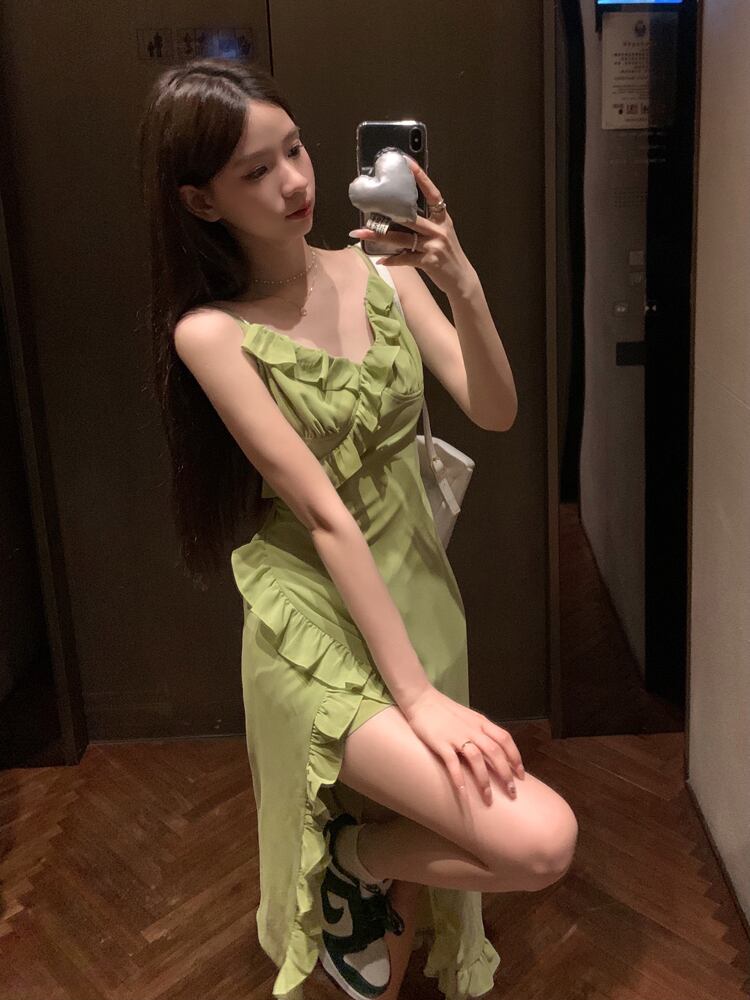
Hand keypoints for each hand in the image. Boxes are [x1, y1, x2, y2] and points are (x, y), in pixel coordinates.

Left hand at [349, 156, 475, 298]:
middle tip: (366, 207)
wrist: (461, 279)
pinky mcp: (430, 262)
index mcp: (442, 219)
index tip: (407, 162)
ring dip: (379, 236)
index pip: (431, 193)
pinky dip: (392, 260)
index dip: (420, 177)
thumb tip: (400, 215)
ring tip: (361, 233)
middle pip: (409, 217)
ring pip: (402, 238)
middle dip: (386, 212)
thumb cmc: (447, 256)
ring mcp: (434, 246)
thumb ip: (426, 224)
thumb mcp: (441, 234)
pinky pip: (406, 259)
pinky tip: (380, 259)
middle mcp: (439, 230)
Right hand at [401, 685, 525, 803]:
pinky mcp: (440, 743)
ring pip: (477, 759)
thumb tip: (494, 750)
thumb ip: (480, 731)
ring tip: (488, 799)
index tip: (521, 775)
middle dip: (506, 774)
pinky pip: (452, 763)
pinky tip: (463, 793)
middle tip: (512, 793)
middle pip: (495, 752)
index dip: (515, 757)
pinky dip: (459, 779)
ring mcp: (456, 736)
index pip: (505, 739)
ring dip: (484, 781)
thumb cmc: (444, 710)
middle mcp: (472, 729)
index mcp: (481, 722)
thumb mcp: (468, 717)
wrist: (421, 699)